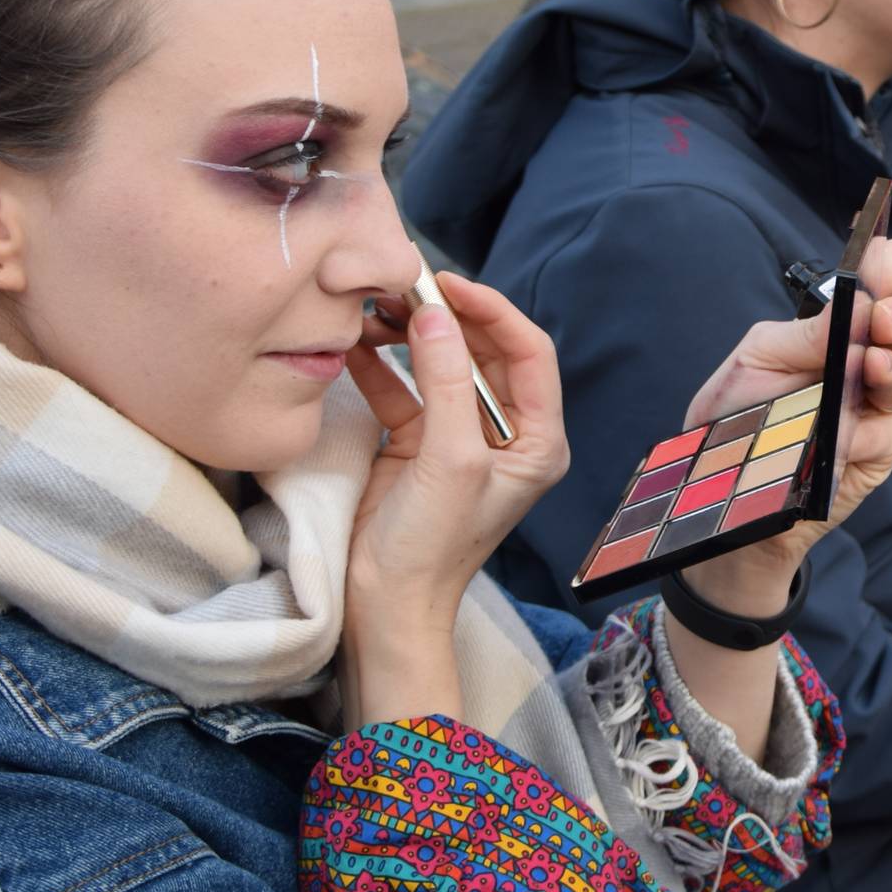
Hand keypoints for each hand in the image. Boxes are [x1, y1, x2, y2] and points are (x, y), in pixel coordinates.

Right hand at [340, 273, 567, 723]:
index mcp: (537, 440)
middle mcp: (506, 435)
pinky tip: (354, 345)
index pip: (529, 352)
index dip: (493, 311)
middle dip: (445, 318)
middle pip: (483, 352)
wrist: (386, 607)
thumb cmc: (432, 547)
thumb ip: (445, 383)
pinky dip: (381, 367)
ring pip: (440, 366)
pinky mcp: (418, 446)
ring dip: (408, 337)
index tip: (447, 284)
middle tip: (399, 288)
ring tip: (371, 311)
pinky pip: (404, 390)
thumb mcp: (447, 460)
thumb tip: (435, 316)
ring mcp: (460, 439)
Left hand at [676, 238, 891, 613]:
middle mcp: (861, 360)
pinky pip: (888, 432)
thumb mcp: (755, 363)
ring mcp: (873, 405)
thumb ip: (804, 334)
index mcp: (832, 328)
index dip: (891, 264)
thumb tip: (856, 305)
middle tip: (881, 318)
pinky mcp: (878, 450)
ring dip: (891, 368)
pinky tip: (843, 436)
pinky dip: (865, 432)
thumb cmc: (736, 422)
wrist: (727, 497)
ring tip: (870, 367)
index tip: (883, 262)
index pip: (878, 282)